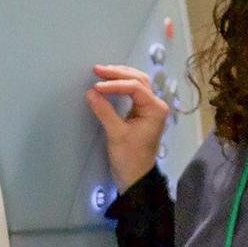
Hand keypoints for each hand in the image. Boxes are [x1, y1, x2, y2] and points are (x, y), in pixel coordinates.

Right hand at [86, 64, 169, 192]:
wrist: (135, 176)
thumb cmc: (131, 159)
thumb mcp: (116, 134)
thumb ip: (104, 111)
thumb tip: (92, 93)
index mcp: (155, 110)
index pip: (135, 87)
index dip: (115, 84)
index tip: (98, 86)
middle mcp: (155, 106)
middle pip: (139, 80)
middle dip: (118, 73)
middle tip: (98, 70)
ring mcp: (150, 109)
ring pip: (137, 83)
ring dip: (120, 76)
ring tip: (102, 72)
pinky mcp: (141, 113)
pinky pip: (133, 92)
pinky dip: (121, 85)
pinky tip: (109, 82)